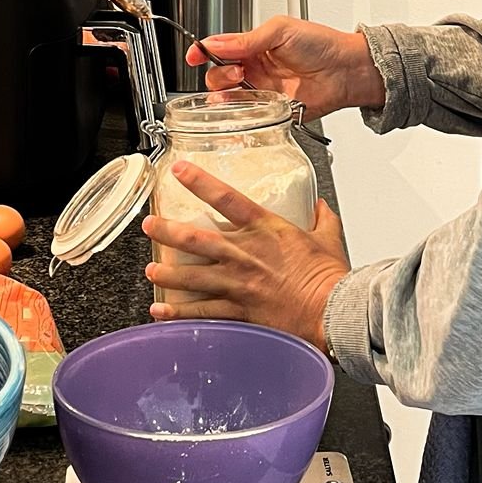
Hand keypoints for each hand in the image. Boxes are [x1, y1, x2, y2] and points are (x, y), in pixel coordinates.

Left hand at [141, 162, 350, 348]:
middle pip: (196, 238)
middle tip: (150, 225)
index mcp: (266, 229)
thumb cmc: (329, 278)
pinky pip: (203, 311)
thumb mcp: (328, 239)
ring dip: (167, 272)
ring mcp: (239, 283)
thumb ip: (322, 219)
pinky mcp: (239, 310)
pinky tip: (161, 310)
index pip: (226, 197)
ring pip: (192, 275)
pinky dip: (179, 312)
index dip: (199, 181)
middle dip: (168, 230)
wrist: (331, 311)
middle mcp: (245, 253)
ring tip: (151, 269)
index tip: (179, 170)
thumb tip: (321, 207)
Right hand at [187, 16, 385, 118]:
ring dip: (225, 94)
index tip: (194, 55)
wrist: (346, 70)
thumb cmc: (321, 44)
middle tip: (238, 70)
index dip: (203, 51)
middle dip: (219, 74)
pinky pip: (247, 115)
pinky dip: (238, 115)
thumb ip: (247, 39)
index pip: (220, 48)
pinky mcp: (271, 110)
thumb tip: (217, 43)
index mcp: (254, 45)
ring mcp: (262, 89)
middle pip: (218, 75)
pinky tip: (240, 109)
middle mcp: (255, 68)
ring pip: (229, 97)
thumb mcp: (281, 31)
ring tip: (240, 86)